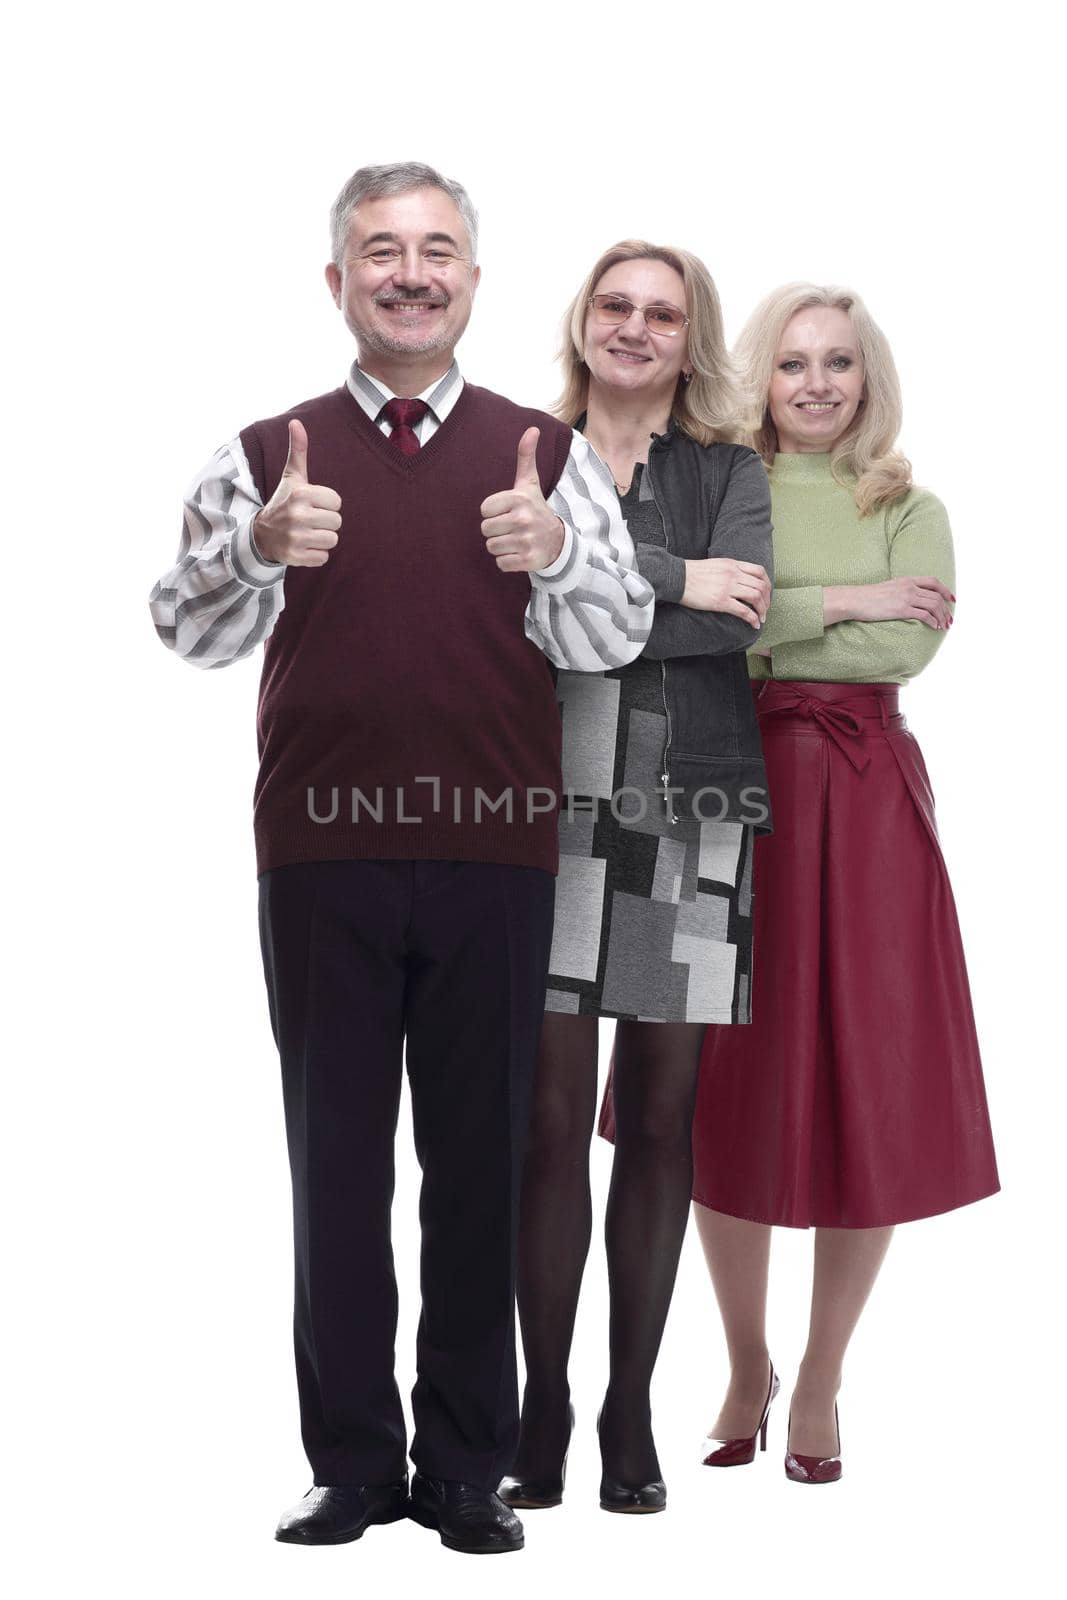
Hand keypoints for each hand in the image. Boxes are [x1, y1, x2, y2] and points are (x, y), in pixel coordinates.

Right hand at [251, 420, 342, 567]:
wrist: (261, 535)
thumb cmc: (283, 501)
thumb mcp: (291, 477)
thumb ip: (298, 451)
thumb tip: (296, 422)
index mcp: (301, 494)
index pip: (337, 502)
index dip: (327, 504)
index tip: (312, 504)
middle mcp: (298, 515)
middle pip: (337, 522)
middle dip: (326, 522)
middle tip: (309, 520)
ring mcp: (296, 537)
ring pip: (332, 540)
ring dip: (322, 539)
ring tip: (307, 533)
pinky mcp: (296, 556)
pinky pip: (323, 558)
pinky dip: (316, 554)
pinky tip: (303, 546)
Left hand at [479, 427, 565, 572]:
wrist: (558, 541)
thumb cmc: (536, 508)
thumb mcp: (530, 483)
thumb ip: (526, 457)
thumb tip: (532, 429)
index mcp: (519, 499)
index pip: (484, 509)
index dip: (493, 512)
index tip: (508, 512)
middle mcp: (523, 519)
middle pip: (486, 529)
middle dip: (496, 531)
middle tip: (512, 528)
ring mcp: (526, 540)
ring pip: (492, 547)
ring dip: (501, 546)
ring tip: (516, 540)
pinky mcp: (527, 560)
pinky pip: (501, 563)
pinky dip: (507, 561)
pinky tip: (519, 553)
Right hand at [680, 558, 770, 625]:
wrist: (677, 578)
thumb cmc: (691, 573)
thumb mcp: (715, 565)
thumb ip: (729, 570)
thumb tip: (738, 580)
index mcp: (733, 564)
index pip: (759, 571)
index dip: (767, 584)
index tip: (766, 594)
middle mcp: (733, 574)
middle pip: (761, 586)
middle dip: (767, 600)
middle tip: (765, 610)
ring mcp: (728, 587)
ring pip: (756, 598)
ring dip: (762, 610)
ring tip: (761, 618)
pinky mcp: (721, 601)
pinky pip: (744, 611)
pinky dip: (753, 619)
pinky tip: (754, 624)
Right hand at [825, 577, 954, 628]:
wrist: (855, 599)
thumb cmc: (867, 596)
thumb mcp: (888, 587)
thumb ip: (901, 590)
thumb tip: (908, 599)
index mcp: (907, 580)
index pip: (933, 582)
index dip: (945, 590)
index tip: (951, 599)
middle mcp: (909, 587)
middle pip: (936, 596)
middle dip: (946, 609)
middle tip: (949, 619)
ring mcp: (906, 598)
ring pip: (934, 605)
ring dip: (942, 616)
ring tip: (944, 626)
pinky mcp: (902, 610)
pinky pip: (924, 615)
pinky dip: (933, 621)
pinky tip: (934, 627)